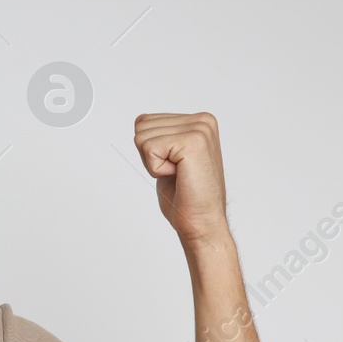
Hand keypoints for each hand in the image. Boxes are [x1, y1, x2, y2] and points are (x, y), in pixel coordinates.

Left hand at [132, 112, 230, 245]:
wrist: (201, 222)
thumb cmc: (186, 196)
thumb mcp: (168, 157)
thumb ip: (159, 135)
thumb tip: (139, 119)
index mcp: (199, 121)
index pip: (146, 121)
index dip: (150, 150)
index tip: (174, 166)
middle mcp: (202, 121)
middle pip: (142, 126)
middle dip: (150, 155)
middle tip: (176, 173)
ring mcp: (200, 130)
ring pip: (142, 137)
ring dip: (153, 163)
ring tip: (179, 175)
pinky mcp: (192, 142)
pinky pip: (149, 148)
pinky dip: (156, 169)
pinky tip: (178, 176)